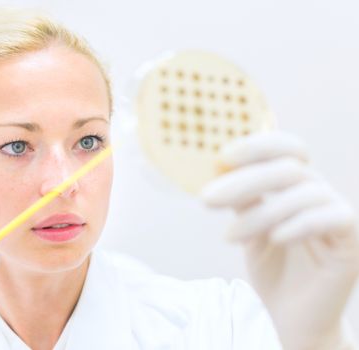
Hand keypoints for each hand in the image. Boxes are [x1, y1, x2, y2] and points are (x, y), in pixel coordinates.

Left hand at [201, 131, 358, 349]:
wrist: (292, 317)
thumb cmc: (272, 269)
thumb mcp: (249, 227)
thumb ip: (242, 198)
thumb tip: (218, 167)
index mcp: (298, 186)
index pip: (288, 149)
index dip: (258, 146)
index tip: (222, 156)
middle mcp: (321, 194)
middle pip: (289, 169)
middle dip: (244, 181)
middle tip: (207, 198)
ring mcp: (339, 216)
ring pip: (303, 195)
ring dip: (260, 214)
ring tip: (229, 237)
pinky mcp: (352, 242)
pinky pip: (330, 219)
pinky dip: (297, 224)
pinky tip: (273, 239)